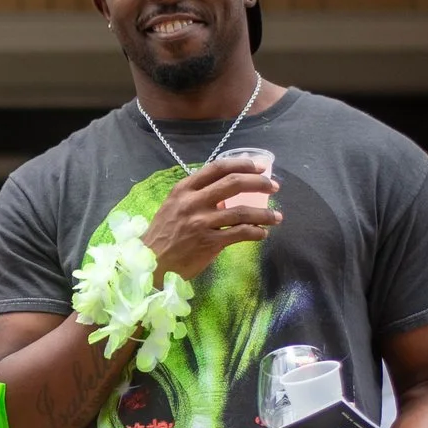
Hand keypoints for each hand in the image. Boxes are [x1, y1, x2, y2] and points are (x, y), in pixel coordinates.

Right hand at [140, 157, 281, 282]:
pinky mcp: (209, 243)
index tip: (259, 167)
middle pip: (234, 184)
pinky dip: (256, 232)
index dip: (242, 164)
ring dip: (264, 213)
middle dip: (259, 183)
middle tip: (273, 187)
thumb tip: (224, 195)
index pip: (217, 168)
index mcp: (184, 189)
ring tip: (277, 217)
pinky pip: (240, 233)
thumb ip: (196, 197)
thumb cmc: (163, 235)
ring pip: (242, 211)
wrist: (150, 263)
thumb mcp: (173, 207)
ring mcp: (201, 222)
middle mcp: (193, 202)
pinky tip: (262, 234)